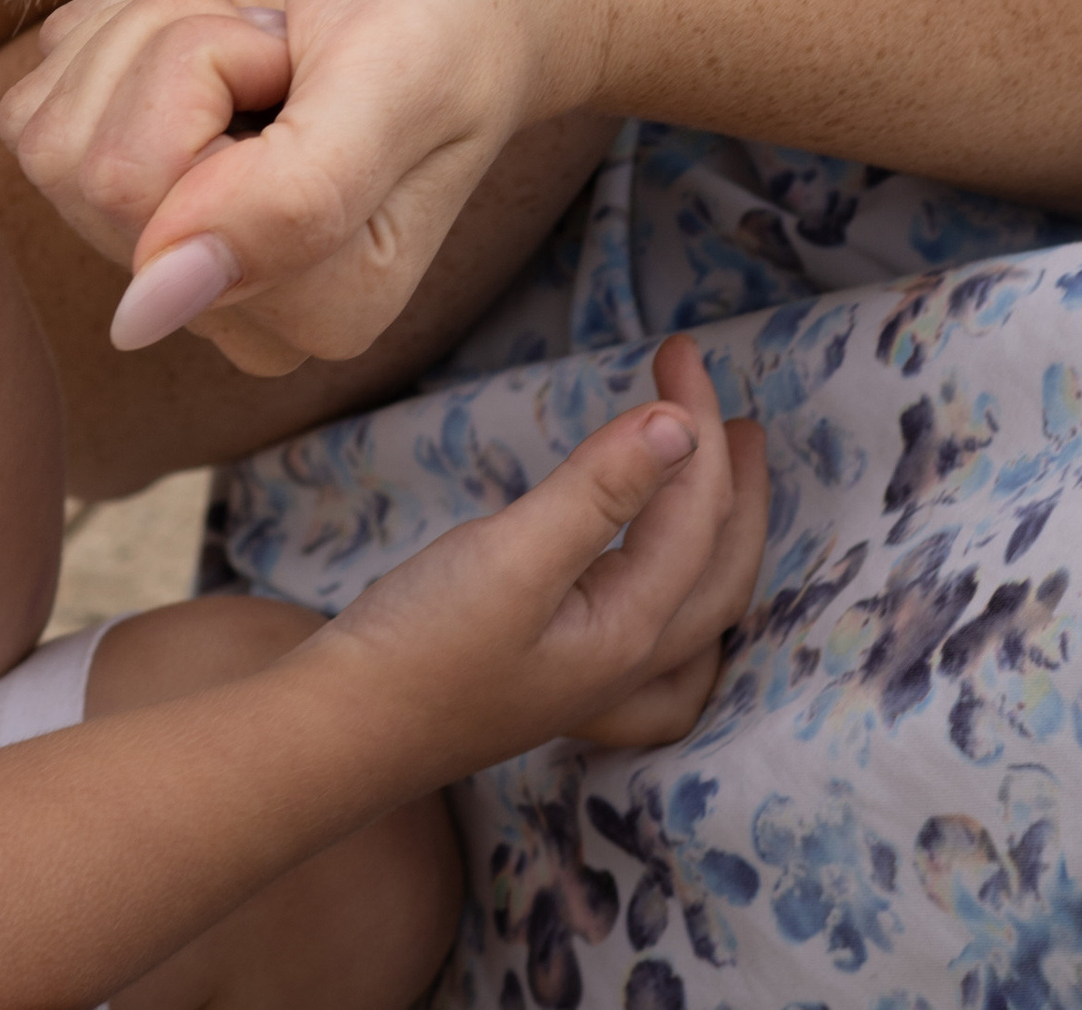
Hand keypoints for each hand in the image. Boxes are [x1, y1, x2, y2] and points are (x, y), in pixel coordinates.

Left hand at [0, 0, 575, 373]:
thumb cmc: (446, 9)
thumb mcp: (388, 83)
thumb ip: (287, 204)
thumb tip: (138, 315)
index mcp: (310, 313)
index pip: (140, 195)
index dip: (210, 72)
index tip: (303, 57)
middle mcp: (228, 303)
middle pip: (82, 163)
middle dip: (178, 43)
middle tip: (280, 41)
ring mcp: (169, 246)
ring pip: (51, 123)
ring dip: (153, 26)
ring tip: (260, 35)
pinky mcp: (128, 171)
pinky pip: (42, 88)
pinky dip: (125, 15)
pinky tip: (218, 24)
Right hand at [321, 336, 766, 770]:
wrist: (344, 733)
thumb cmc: (422, 645)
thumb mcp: (510, 556)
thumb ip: (598, 490)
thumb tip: (681, 426)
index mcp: (631, 629)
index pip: (694, 513)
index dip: (697, 424)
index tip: (679, 349)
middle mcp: (631, 666)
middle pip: (720, 567)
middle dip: (734, 482)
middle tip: (738, 412)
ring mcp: (599, 688)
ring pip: (701, 614)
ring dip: (724, 540)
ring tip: (724, 484)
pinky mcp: (562, 687)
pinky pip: (666, 661)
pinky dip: (690, 619)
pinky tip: (671, 609)